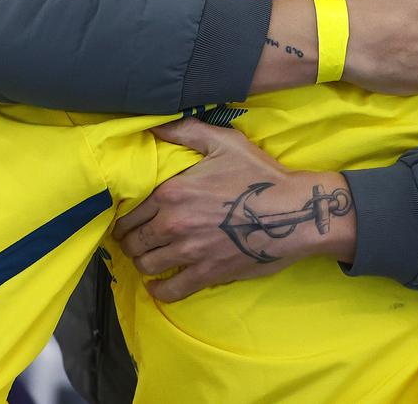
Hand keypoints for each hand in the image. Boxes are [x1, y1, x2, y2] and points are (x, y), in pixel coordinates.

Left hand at [113, 118, 355, 301]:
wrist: (293, 210)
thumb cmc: (258, 174)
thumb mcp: (224, 142)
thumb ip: (185, 132)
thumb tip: (153, 125)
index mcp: (172, 191)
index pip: (131, 212)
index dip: (124, 218)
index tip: (126, 220)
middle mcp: (174, 223)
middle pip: (134, 241)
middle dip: (129, 242)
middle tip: (134, 240)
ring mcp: (190, 251)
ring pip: (147, 265)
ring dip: (142, 263)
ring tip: (146, 258)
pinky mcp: (207, 274)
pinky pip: (172, 290)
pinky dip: (159, 291)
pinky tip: (157, 286)